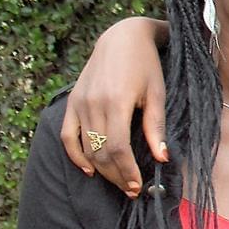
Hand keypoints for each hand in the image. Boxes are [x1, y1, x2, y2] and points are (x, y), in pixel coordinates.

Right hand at [60, 18, 168, 195]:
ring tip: (118, 182)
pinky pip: (67, 136)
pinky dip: (75, 155)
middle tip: (132, 190)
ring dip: (100, 170)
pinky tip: (89, 169)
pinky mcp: (72, 102)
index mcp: (116, 102)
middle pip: (100, 152)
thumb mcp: (157, 93)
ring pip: (85, 148)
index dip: (127, 171)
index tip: (138, 186)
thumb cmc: (146, 66)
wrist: (122, 39)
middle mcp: (93, 104)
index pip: (117, 148)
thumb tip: (162, 158)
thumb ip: (156, 127)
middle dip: (116, 176)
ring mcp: (79, 104)